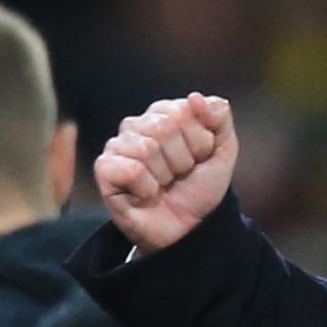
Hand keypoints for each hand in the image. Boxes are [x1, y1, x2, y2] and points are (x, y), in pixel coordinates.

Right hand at [94, 93, 237, 251]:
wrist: (188, 229)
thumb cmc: (199, 189)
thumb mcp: (221, 152)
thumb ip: (219, 119)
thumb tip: (196, 97)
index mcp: (163, 114)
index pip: (183, 110)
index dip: (200, 142)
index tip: (198, 159)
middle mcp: (136, 125)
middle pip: (164, 127)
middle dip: (183, 159)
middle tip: (179, 176)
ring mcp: (117, 146)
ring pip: (148, 148)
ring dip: (166, 176)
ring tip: (163, 186)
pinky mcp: (104, 169)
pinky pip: (131, 169)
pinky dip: (147, 188)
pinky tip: (146, 195)